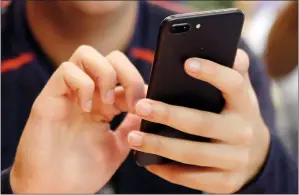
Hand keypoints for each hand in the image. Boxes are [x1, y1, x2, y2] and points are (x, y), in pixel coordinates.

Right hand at [10, 46, 145, 192]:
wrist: (56, 191)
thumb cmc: (84, 172)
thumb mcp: (118, 146)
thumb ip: (132, 126)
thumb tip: (149, 107)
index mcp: (103, 104)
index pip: (124, 76)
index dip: (139, 85)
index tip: (146, 106)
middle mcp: (87, 94)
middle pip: (110, 56)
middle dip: (128, 73)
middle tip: (131, 102)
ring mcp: (68, 94)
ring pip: (87, 54)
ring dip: (106, 75)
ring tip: (108, 103)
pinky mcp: (49, 98)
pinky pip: (66, 70)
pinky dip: (83, 85)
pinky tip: (87, 109)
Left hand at [128, 50, 270, 193]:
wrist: (254, 153)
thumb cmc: (235, 114)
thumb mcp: (238, 92)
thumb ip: (233, 70)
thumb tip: (228, 49)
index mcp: (244, 103)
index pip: (232, 84)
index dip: (212, 73)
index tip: (186, 63)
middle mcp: (243, 132)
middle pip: (202, 123)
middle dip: (168, 115)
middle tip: (140, 107)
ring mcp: (236, 160)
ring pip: (192, 154)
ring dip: (160, 146)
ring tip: (133, 138)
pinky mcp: (226, 182)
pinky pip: (192, 178)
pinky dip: (168, 171)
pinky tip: (149, 161)